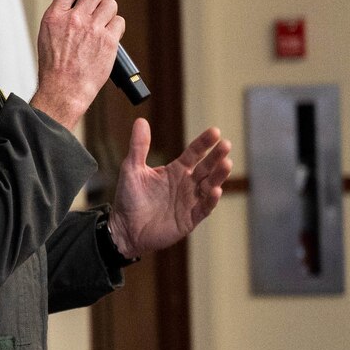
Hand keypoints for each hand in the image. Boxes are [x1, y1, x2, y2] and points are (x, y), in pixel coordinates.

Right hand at [28, 0, 122, 126]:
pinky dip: (116, 27)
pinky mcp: (109, 40)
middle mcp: (74, 19)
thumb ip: (61, 18)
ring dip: (108, 12)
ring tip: (102, 25)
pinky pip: (119, 22)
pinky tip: (108, 37)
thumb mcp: (47, 36)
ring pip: (110, 4)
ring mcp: (93, 29)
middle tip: (97, 8)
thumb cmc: (54, 68)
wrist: (64, 89)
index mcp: (55, 17)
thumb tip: (75, 6)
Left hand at [108, 120, 233, 257]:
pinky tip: (215, 190)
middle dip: (217, 156)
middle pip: (206, 168)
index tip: (214, 131)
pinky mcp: (189, 219)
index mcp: (176, 171)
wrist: (124, 228)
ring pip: (209, 186)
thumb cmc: (129, 199)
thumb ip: (139, 146)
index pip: (194, 153)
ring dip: (218, 176)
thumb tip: (140, 120)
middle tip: (226, 144)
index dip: (204, 143)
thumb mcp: (132, 169)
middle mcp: (187, 184)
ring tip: (226, 164)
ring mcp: (190, 201)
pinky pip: (204, 208)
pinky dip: (210, 200)